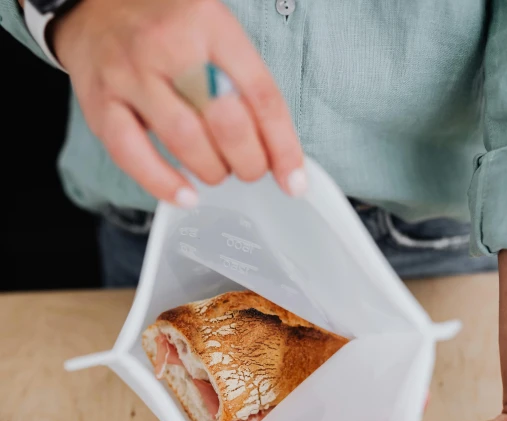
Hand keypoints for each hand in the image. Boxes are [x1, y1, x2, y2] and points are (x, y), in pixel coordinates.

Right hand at [51, 0, 303, 204]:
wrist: (93, 10)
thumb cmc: (165, 30)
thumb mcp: (214, 35)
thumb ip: (245, 84)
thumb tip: (279, 151)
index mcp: (210, 23)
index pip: (260, 93)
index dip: (282, 146)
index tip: (293, 180)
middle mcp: (169, 45)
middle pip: (224, 118)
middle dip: (248, 160)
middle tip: (250, 170)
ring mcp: (131, 74)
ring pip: (184, 138)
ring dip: (212, 170)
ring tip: (219, 172)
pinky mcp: (101, 104)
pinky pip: (133, 155)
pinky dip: (163, 183)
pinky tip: (184, 195)